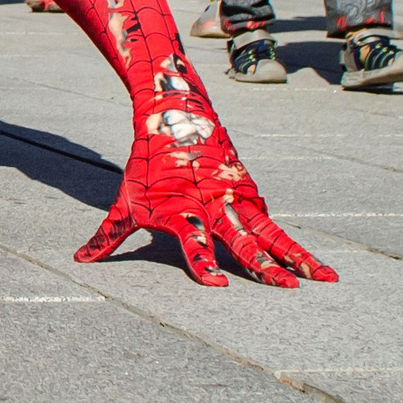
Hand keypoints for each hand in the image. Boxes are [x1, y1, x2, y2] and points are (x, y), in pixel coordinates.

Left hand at [74, 102, 335, 287]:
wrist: (174, 114)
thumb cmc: (146, 164)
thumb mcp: (125, 199)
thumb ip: (108, 235)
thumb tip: (80, 260)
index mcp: (180, 208)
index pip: (191, 241)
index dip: (201, 262)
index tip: (215, 283)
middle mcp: (212, 205)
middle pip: (240, 240)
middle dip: (262, 265)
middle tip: (286, 287)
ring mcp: (235, 197)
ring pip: (270, 233)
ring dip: (296, 256)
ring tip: (323, 279)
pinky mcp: (249, 191)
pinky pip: (273, 222)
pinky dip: (292, 242)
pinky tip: (313, 264)